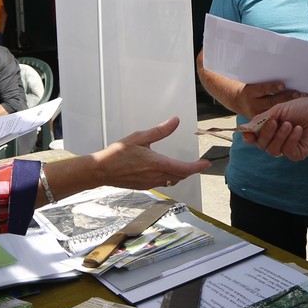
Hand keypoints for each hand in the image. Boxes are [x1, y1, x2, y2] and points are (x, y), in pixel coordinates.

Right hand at [81, 117, 211, 191]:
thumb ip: (160, 131)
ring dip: (180, 174)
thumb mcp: (140, 137)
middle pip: (180, 176)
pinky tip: (164, 170)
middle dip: (191, 170)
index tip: (206, 163)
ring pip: (172, 181)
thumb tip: (175, 121)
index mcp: (158, 164)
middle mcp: (156, 176)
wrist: (101, 170)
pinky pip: (162, 183)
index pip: (184, 168)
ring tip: (184, 167)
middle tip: (198, 164)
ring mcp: (150, 183)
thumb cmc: (117, 154)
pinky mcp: (143, 186)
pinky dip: (169, 177)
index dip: (198, 167)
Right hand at [235, 80, 303, 119]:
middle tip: (297, 93)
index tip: (283, 85)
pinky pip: (275, 118)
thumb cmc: (250, 88)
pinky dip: (285, 114)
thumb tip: (281, 72)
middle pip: (270, 101)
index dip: (272, 87)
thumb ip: (264, 81)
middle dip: (285, 97)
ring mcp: (257, 115)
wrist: (238, 101)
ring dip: (288, 106)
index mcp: (249, 92)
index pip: (262, 89)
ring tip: (299, 101)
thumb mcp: (253, 83)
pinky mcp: (262, 123)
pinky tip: (296, 111)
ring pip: (274, 111)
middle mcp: (253, 104)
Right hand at [241, 95, 307, 160]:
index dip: (249, 137)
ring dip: (280, 136)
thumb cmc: (302, 107)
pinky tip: (298, 129)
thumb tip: (246, 128)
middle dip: (266, 133)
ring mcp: (287, 147)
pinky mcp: (298, 153)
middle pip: (262, 145)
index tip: (248, 134)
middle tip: (275, 122)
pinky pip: (288, 152)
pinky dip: (291, 140)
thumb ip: (262, 119)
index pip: (255, 138)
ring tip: (290, 124)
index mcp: (270, 129)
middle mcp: (277, 139)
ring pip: (273, 150)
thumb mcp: (279, 110)